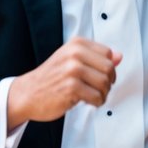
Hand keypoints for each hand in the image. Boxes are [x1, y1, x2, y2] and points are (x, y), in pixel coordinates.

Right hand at [7, 38, 122, 128]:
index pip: (108, 54)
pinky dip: (97, 103)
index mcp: (77, 44)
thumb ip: (96, 58)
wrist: (27, 94)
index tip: (101, 76)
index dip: (109, 68)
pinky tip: (88, 102)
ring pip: (105, 83)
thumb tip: (120, 56)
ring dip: (103, 94)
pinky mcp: (71, 88)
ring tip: (93, 96)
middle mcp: (75, 54)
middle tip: (99, 89)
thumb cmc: (51, 78)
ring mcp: (72, 70)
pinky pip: (97, 97)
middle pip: (109, 68)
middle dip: (108, 82)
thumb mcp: (72, 60)